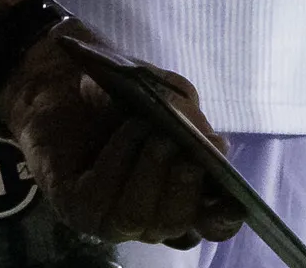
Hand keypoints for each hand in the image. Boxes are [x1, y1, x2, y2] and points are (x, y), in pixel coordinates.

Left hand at [3, 27, 246, 244]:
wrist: (69, 82)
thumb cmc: (128, 94)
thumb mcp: (170, 96)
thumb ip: (192, 122)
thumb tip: (214, 148)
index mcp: (182, 195)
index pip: (209, 224)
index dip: (223, 219)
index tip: (236, 202)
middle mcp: (149, 215)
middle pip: (175, 224)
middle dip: (182, 188)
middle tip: (182, 148)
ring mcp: (110, 217)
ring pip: (137, 217)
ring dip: (150, 172)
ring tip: (154, 131)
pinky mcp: (75, 208)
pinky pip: (101, 198)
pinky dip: (121, 159)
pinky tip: (130, 129)